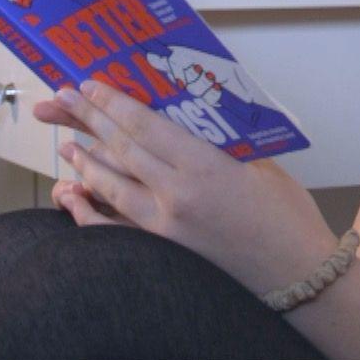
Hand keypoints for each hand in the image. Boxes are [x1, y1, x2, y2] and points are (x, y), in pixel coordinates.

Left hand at [32, 80, 339, 293]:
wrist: (298, 275)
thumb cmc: (287, 216)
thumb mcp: (259, 163)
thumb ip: (218, 142)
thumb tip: (185, 117)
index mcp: (203, 166)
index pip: (144, 126)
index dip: (112, 103)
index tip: (90, 84)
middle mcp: (176, 196)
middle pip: (120, 150)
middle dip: (88, 120)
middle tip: (62, 98)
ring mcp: (165, 228)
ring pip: (112, 187)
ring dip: (86, 161)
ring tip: (67, 144)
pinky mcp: (164, 252)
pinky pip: (115, 229)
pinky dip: (91, 212)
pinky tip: (75, 195)